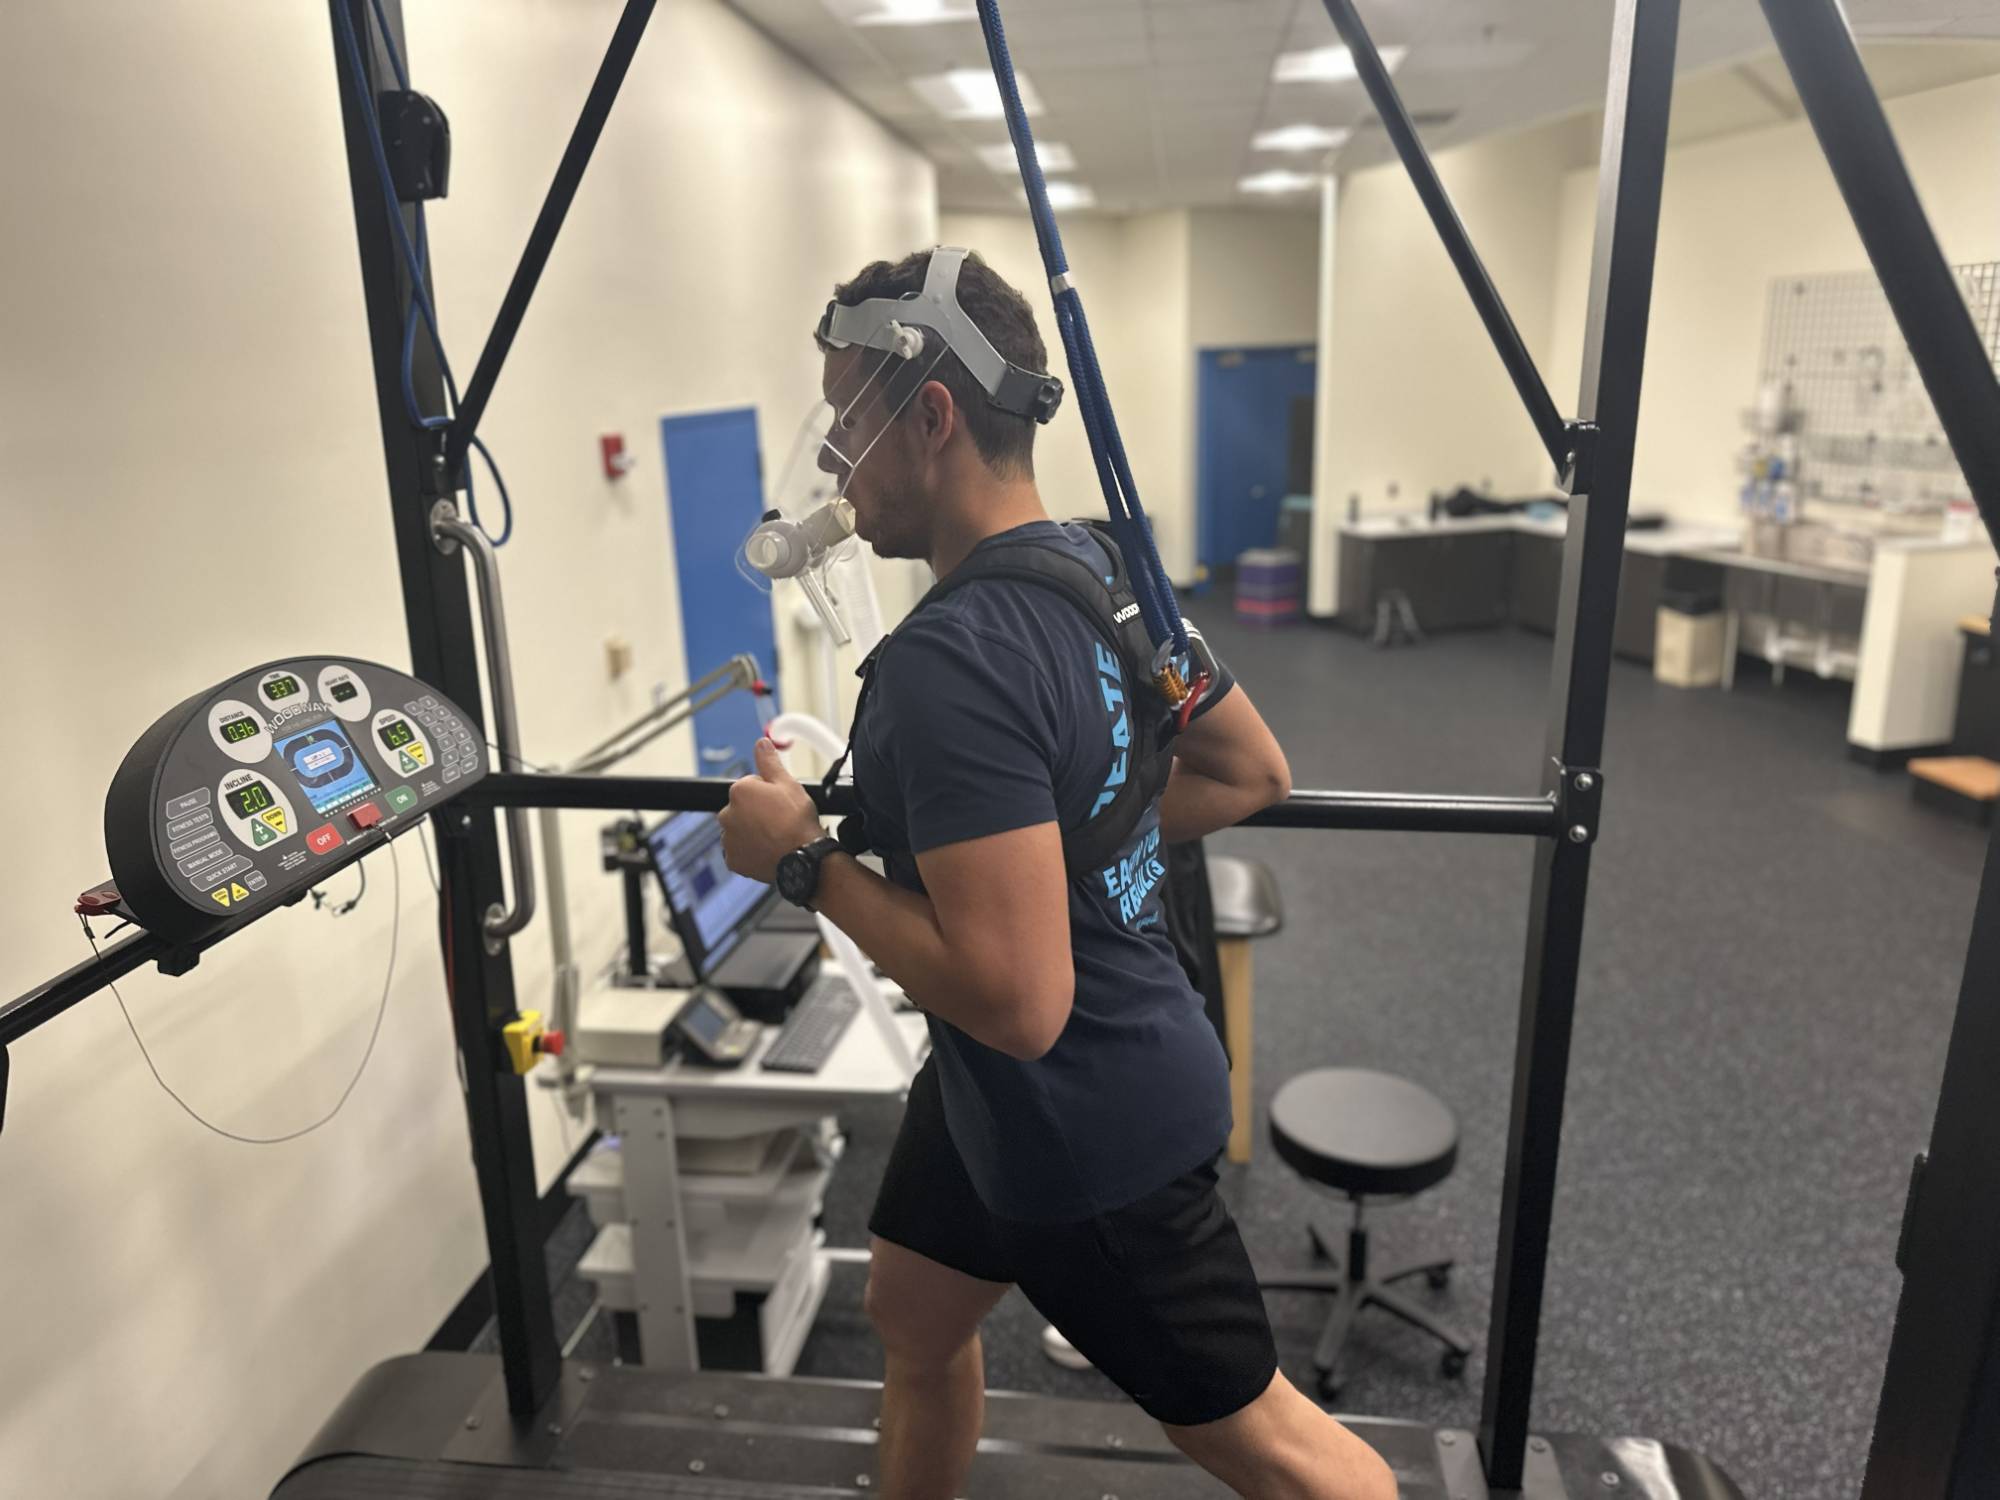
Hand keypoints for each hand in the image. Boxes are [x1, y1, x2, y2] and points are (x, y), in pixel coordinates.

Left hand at [719, 738, 825, 883]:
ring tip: (776, 837)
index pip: (751, 786)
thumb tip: (761, 742)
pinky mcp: (733, 859)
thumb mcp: (787, 783)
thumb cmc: (796, 820)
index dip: (769, 794)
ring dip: (753, 832)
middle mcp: (727, 814)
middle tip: (780, 821)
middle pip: (743, 808)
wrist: (802, 857)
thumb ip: (769, 762)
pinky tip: (769, 850)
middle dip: (757, 812)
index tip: (782, 804)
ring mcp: (728, 839)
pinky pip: (740, 851)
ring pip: (740, 830)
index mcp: (739, 791)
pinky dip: (751, 851)